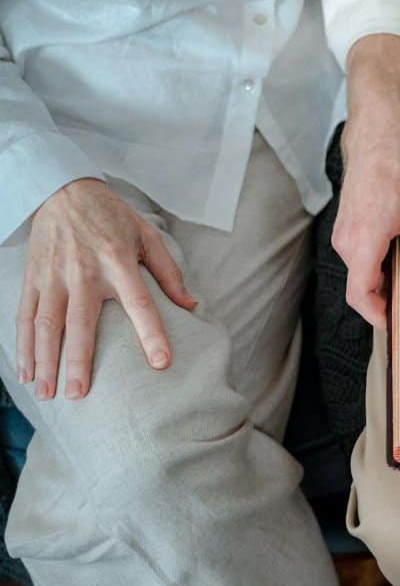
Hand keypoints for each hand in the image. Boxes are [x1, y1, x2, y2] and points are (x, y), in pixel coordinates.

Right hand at [18, 179, 195, 400]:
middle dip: (78, 360)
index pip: (139, 303)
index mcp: (118, 262)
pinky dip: (23, 346)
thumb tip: (192, 306)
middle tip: (80, 394)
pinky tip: (25, 372)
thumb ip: (169, 273)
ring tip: (47, 393)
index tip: (162, 362)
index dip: (152, 333)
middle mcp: (83, 272)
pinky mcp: (32, 279)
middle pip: (81, 323)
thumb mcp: (147, 236)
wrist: (63, 191)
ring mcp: (53, 277)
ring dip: (45, 360)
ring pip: (46, 324)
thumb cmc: (112, 217)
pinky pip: (24, 316)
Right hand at [335, 118, 399, 329]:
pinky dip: (378, 268)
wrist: (375, 136)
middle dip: (386, 303)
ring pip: (360, 275)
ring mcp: (343, 235)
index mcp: (365, 238)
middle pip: (360, 289)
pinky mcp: (347, 230)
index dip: (376, 316)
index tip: (395, 326)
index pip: (360, 293)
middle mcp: (347, 240)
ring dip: (383, 284)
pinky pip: (360, 260)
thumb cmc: (399, 164)